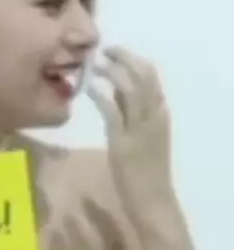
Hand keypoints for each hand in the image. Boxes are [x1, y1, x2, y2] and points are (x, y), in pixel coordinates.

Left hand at [87, 47, 173, 221]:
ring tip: (93, 65)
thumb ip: (132, 112)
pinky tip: (89, 89)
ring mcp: (140, 128)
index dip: (132, 59)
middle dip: (122, 58)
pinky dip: (101, 96)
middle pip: (142, 75)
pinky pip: (113, 112)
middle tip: (101, 51)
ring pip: (129, 89)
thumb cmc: (146, 169)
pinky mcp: (124, 142)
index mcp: (160, 113)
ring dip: (111, 72)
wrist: (152, 198)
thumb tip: (113, 89)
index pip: (151, 75)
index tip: (114, 52)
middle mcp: (153, 116)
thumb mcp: (145, 134)